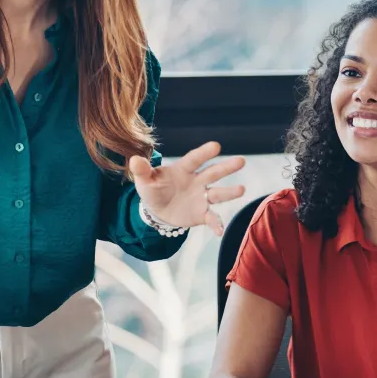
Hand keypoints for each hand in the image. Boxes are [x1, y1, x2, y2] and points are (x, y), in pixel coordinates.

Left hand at [128, 140, 245, 234]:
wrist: (157, 210)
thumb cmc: (153, 189)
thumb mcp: (144, 180)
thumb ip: (142, 170)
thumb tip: (134, 160)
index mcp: (183, 169)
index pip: (195, 159)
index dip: (204, 153)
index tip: (216, 146)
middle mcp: (197, 181)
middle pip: (213, 173)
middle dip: (226, 167)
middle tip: (241, 161)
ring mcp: (201, 197)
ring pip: (218, 194)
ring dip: (229, 192)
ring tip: (241, 190)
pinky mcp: (202, 213)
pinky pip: (211, 218)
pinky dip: (216, 223)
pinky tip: (220, 230)